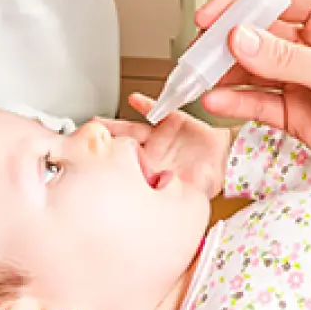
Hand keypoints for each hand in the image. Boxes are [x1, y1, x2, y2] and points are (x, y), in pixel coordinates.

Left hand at [97, 94, 231, 198]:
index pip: (124, 170)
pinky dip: (145, 105)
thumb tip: (158, 209)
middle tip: (82, 142)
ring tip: (97, 123)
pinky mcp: (172, 122)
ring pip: (132, 131)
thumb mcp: (189, 196)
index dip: (108, 167)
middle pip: (120, 149)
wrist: (229, 161)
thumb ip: (174, 198)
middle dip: (101, 146)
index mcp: (152, 174)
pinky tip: (135, 100)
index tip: (91, 166)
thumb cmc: (208, 180)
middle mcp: (152, 156)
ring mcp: (159, 139)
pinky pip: (155, 111)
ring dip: (115, 126)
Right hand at [193, 0, 310, 175]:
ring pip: (251, 71)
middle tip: (197, 54)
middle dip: (223, 43)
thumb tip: (239, 38)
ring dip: (223, 74)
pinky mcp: (296, 115)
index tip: (210, 18)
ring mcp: (301, 81)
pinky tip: (217, 101)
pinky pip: (257, 104)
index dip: (240, 5)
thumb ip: (286, 58)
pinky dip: (235, 102)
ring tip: (198, 80)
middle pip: (255, 35)